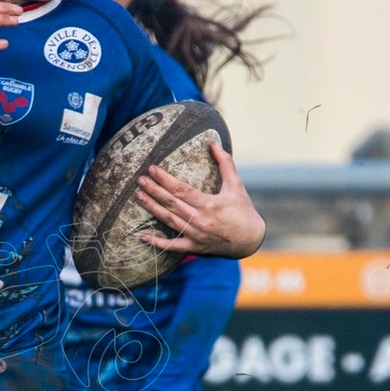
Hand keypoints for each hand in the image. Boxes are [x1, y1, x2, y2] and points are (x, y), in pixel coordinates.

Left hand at [136, 141, 264, 257]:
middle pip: (171, 204)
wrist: (251, 240)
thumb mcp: (236, 185)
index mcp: (209, 204)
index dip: (165, 179)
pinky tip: (142, 236)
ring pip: (168, 220)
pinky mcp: (194, 247)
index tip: (152, 169)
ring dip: (152, 208)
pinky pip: (172, 246)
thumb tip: (213, 143)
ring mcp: (196, 235)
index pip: (181, 190)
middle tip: (139, 180)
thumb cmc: (243, 210)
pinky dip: (157, 243)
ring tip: (138, 196)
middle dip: (153, 191)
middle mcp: (200, 220)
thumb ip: (225, 163)